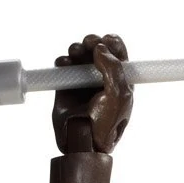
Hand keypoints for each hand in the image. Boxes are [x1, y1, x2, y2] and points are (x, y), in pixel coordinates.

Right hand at [52, 34, 132, 154]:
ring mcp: (83, 82)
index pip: (118, 54)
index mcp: (120, 81)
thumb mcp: (119, 96)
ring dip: (78, 48)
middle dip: (93, 42)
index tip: (107, 41)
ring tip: (76, 53)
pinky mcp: (66, 86)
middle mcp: (102, 79)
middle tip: (90, 44)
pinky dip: (63, 60)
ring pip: (80, 54)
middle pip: (98, 49)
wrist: (82, 141)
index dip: (113, 43)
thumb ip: (114, 68)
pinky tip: (65, 64)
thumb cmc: (105, 124)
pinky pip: (63, 65)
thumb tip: (100, 48)